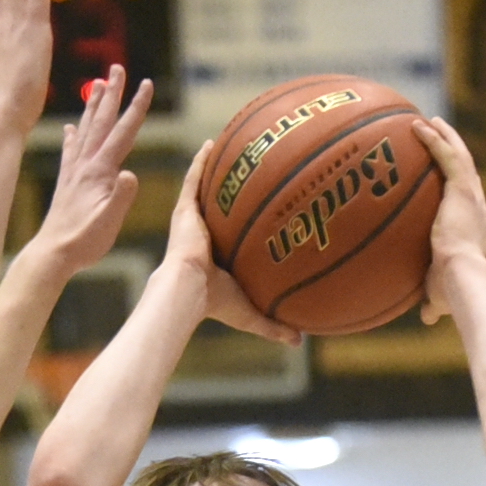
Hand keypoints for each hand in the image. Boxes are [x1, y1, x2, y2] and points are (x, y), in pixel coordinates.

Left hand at [31, 66, 152, 276]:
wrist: (53, 253)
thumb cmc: (84, 241)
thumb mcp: (108, 222)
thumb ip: (120, 197)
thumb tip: (130, 174)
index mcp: (99, 171)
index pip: (123, 132)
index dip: (136, 107)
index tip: (146, 83)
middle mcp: (85, 164)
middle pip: (102, 121)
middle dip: (113, 94)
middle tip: (118, 68)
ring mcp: (74, 171)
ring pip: (86, 129)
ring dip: (94, 106)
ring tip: (97, 85)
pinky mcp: (67, 181)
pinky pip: (71, 151)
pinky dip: (73, 136)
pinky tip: (71, 128)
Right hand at [163, 144, 300, 344]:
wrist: (188, 291)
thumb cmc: (216, 304)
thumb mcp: (251, 313)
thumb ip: (274, 325)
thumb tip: (301, 341)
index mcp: (219, 254)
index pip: (235, 233)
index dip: (245, 221)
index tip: (261, 208)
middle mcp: (206, 234)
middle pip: (222, 206)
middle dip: (233, 189)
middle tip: (251, 170)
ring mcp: (193, 220)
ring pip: (207, 188)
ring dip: (217, 168)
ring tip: (231, 147)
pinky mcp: (184, 210)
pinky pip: (194, 179)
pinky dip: (201, 161)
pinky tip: (210, 143)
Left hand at [411, 117, 485, 325]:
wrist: (463, 278)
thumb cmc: (454, 290)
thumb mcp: (440, 293)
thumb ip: (433, 302)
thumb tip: (427, 318)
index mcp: (475, 224)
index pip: (467, 197)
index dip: (458, 183)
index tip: (445, 173)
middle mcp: (477, 205)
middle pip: (467, 168)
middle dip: (453, 149)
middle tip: (438, 133)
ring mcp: (471, 194)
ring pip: (459, 155)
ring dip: (445, 136)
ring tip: (428, 121)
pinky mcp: (461, 188)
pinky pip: (447, 155)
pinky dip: (434, 139)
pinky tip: (417, 125)